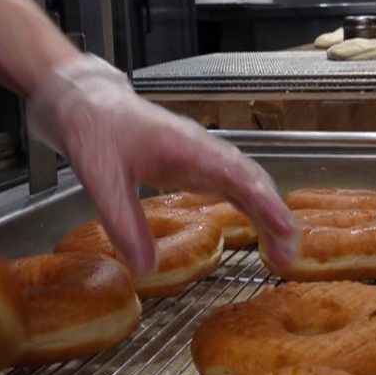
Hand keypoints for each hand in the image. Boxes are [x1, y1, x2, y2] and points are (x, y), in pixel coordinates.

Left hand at [26, 55, 299, 275]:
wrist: (87, 104)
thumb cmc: (95, 130)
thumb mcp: (99, 177)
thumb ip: (122, 222)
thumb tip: (145, 270)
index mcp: (187, 147)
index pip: (238, 175)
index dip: (265, 204)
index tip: (285, 230)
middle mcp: (204, 151)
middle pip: (255, 182)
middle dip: (277, 218)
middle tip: (288, 258)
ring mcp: (204, 159)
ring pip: (250, 186)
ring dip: (269, 218)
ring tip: (281, 256)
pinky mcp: (198, 169)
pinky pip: (235, 189)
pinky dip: (254, 211)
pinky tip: (261, 234)